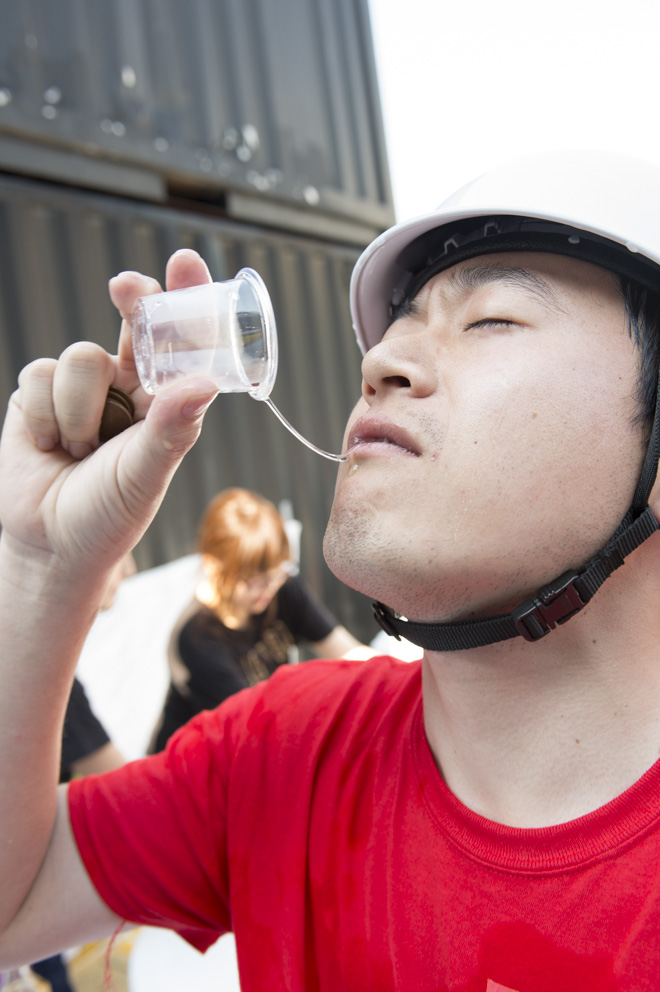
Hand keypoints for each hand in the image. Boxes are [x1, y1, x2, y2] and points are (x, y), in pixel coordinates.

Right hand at [0, 249, 218, 572]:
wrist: (50, 545)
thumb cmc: (109, 515)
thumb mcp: (146, 475)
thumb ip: (171, 429)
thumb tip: (204, 384)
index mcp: (165, 401)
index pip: (181, 343)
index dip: (185, 299)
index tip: (185, 263)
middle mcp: (127, 387)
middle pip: (134, 321)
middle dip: (132, 299)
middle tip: (127, 288)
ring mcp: (81, 388)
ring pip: (81, 357)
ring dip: (80, 410)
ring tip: (81, 451)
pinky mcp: (37, 394)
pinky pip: (40, 377)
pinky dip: (46, 418)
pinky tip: (50, 448)